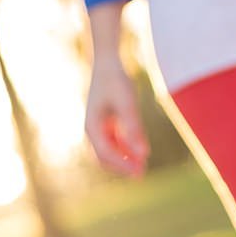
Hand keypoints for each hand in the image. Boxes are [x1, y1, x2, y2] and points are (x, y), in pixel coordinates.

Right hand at [85, 53, 148, 177]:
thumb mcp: (127, 103)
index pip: (106, 154)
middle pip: (104, 157)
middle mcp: (92, 130)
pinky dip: (125, 148)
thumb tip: (143, 153)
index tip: (139, 172)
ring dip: (124, 158)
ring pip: (109, 151)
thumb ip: (134, 128)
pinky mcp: (104, 122)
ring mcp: (97, 126)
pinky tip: (139, 149)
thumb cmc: (116, 80)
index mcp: (92, 127)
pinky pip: (113, 141)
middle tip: (141, 174)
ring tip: (142, 165)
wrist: (107, 62)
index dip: (122, 165)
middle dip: (122, 166)